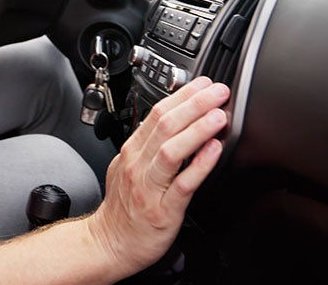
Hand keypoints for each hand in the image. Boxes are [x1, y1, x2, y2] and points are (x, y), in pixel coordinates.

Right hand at [87, 77, 229, 273]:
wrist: (109, 244)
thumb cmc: (124, 209)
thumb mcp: (129, 168)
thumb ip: (150, 146)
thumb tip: (177, 124)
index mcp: (132, 151)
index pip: (157, 113)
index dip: (182, 95)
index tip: (203, 84)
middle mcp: (138, 165)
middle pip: (165, 125)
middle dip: (194, 103)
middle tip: (218, 91)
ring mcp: (149, 187)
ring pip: (172, 150)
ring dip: (197, 129)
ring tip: (218, 115)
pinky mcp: (162, 210)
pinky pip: (182, 184)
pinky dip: (199, 165)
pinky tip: (214, 151)